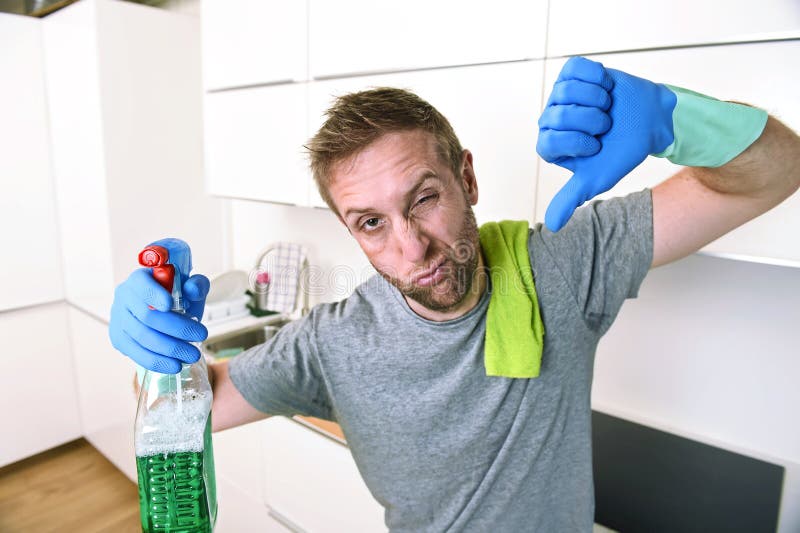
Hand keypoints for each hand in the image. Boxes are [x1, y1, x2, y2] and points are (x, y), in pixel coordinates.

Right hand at [109, 268, 209, 373]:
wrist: (165, 312)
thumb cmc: (178, 297)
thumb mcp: (191, 287)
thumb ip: (196, 285)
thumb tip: (193, 290)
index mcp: (140, 279)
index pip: (142, 285)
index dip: (153, 295)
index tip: (169, 305)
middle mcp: (124, 297)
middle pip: (147, 316)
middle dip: (177, 329)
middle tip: (201, 335)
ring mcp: (118, 319)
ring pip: (142, 338)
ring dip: (170, 349)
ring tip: (192, 355)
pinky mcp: (119, 339)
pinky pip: (136, 354)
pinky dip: (157, 362)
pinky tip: (175, 365)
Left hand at [537, 56, 675, 230]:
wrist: (649, 121)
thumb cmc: (620, 152)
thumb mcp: (596, 178)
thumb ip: (570, 198)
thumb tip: (553, 226)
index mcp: (550, 145)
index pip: (549, 141)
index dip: (577, 142)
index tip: (596, 145)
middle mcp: (550, 119)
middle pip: (558, 114)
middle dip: (591, 121)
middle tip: (605, 126)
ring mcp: (560, 93)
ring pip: (568, 90)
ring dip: (596, 99)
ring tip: (606, 107)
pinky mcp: (573, 72)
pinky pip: (577, 69)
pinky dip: (597, 77)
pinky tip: (605, 87)